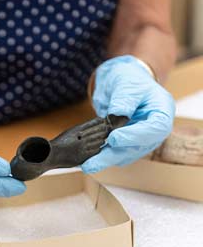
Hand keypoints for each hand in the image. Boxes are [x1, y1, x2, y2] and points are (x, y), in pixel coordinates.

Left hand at [82, 55, 174, 172]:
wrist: (122, 87)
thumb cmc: (129, 81)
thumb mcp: (127, 83)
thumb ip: (125, 98)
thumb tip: (118, 113)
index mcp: (162, 113)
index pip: (154, 129)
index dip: (134, 136)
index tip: (113, 138)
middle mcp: (153, 132)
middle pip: (136, 148)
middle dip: (112, 156)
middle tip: (92, 164)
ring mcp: (140, 142)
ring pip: (123, 155)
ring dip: (103, 160)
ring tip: (85, 164)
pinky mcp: (126, 146)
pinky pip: (114, 155)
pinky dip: (100, 157)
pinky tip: (87, 160)